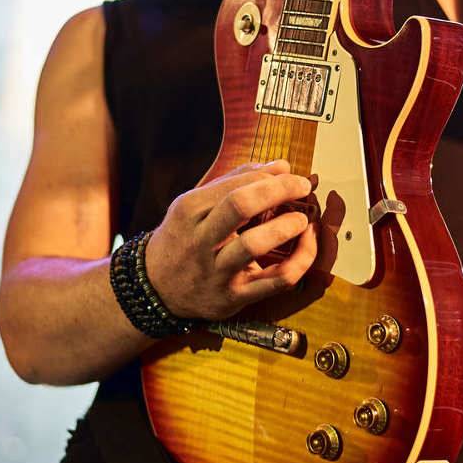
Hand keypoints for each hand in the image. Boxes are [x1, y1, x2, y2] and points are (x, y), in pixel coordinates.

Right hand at [146, 160, 317, 319]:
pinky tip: (305, 248)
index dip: (269, 178)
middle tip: (302, 186)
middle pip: (239, 206)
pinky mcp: (233, 297)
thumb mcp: (195, 205)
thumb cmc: (184, 239)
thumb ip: (236, 181)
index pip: (234, 185)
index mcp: (189, 210)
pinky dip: (299, 262)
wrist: (156, 289)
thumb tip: (281, 166)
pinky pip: (274, 281)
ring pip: (253, 245)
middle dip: (278, 190)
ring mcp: (215, 271)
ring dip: (285, 227)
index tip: (291, 175)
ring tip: (302, 219)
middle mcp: (199, 240)